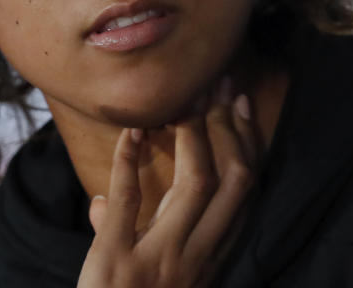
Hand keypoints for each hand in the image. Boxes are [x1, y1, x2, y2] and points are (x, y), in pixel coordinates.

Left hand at [77, 84, 256, 286]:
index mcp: (209, 258)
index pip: (245, 194)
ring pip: (197, 185)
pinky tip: (131, 133)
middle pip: (233, 183)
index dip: (249, 145)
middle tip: (222, 85)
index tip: (242, 106)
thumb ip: (134, 236)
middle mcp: (195, 258)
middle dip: (231, 127)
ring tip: (185, 99)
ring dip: (194, 135)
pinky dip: (128, 161)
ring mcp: (159, 260)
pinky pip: (127, 201)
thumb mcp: (147, 275)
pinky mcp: (116, 262)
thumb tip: (102, 201)